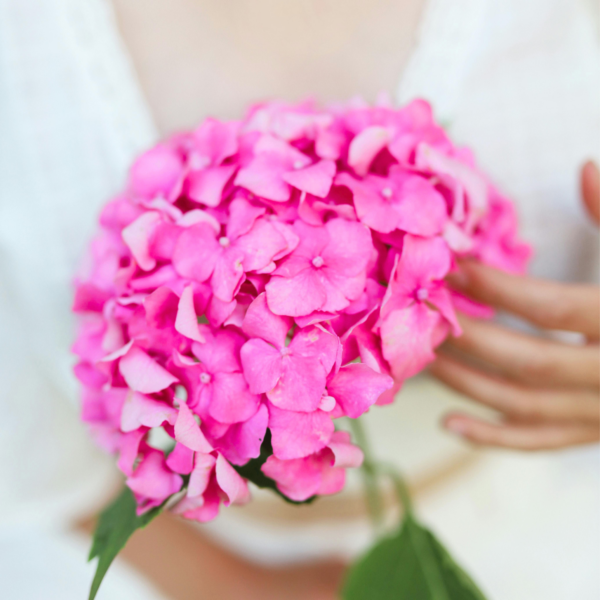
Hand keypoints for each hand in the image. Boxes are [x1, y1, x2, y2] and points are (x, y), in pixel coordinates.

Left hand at [431, 161, 599, 449]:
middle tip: (423, 313)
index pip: (553, 308)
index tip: (452, 265)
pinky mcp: (598, 433)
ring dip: (469, 383)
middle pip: (530, 362)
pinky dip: (495, 438)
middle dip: (472, 338)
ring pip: (527, 405)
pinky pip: (542, 442)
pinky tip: (451, 424)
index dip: (498, 288)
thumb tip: (585, 166)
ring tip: (423, 357)